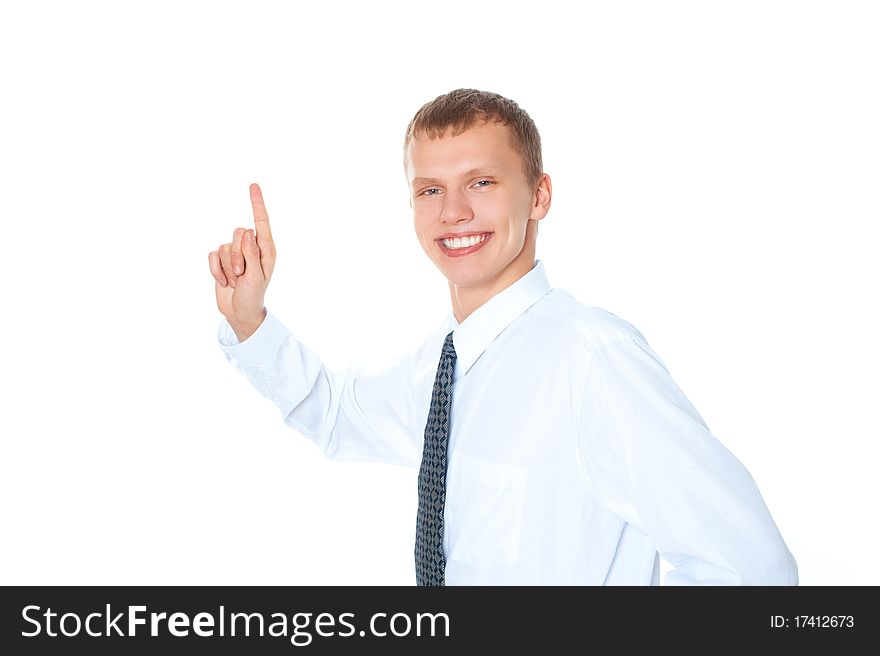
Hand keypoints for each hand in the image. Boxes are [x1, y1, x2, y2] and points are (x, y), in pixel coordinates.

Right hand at [208, 183, 276, 339]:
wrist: (239, 311)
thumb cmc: (253, 295)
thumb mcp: (256, 276)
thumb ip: (252, 254)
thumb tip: (248, 231)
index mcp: (266, 249)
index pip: (261, 222)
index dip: (257, 203)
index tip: (253, 185)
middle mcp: (251, 248)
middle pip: (238, 233)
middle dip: (236, 256)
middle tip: (241, 274)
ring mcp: (235, 254)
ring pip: (223, 246)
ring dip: (227, 267)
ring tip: (235, 280)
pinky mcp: (221, 260)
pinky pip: (212, 255)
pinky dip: (216, 270)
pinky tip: (224, 281)